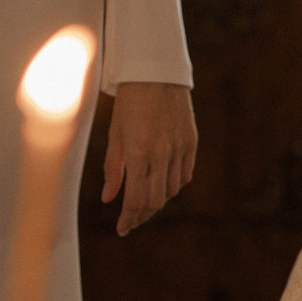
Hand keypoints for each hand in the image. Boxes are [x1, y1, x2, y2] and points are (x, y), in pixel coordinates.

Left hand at [102, 81, 197, 235]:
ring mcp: (179, 147)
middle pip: (156, 201)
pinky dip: (173, 185)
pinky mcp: (192, 142)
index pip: (136, 199)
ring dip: (158, 201)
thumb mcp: (115, 133)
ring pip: (172, 190)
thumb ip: (113, 168)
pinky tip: (162, 185)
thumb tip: (109, 199)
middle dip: (142, 215)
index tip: (122, 229)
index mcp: (138, 151)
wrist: (156, 71)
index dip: (129, 218)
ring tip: (144, 203)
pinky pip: (185, 175)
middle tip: (131, 221)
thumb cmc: (128, 101)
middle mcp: (161, 153)